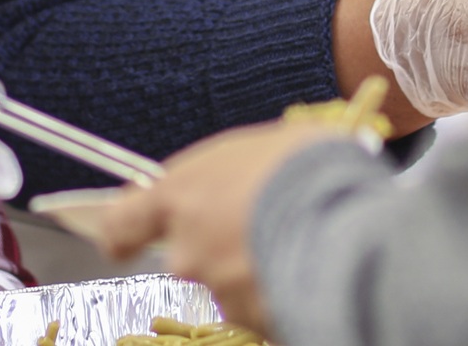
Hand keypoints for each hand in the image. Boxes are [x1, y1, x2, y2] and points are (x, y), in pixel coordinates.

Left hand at [84, 120, 360, 333]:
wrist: (343, 217)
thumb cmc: (305, 164)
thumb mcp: (265, 145)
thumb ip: (239, 172)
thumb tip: (253, 179)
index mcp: (181, 194)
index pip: (124, 223)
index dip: (125, 234)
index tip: (125, 242)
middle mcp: (189, 250)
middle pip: (192, 256)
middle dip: (224, 249)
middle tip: (271, 229)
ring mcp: (221, 292)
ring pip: (233, 285)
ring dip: (259, 271)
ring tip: (308, 247)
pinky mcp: (254, 323)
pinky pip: (266, 310)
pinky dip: (285, 297)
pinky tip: (319, 275)